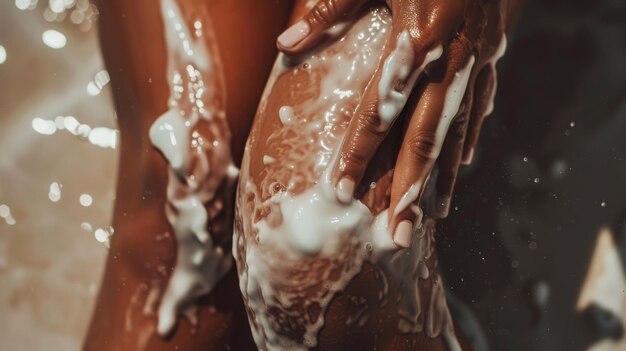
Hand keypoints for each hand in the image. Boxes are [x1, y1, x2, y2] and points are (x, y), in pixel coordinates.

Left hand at [276, 0, 511, 247]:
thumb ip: (329, 10)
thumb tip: (286, 44)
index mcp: (415, 37)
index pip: (379, 108)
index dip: (358, 150)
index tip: (340, 189)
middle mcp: (447, 59)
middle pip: (424, 137)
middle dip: (407, 190)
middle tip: (395, 235)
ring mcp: (473, 63)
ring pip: (454, 134)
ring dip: (440, 181)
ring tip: (427, 221)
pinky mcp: (488, 61)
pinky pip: (477, 112)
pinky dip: (467, 144)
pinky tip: (459, 172)